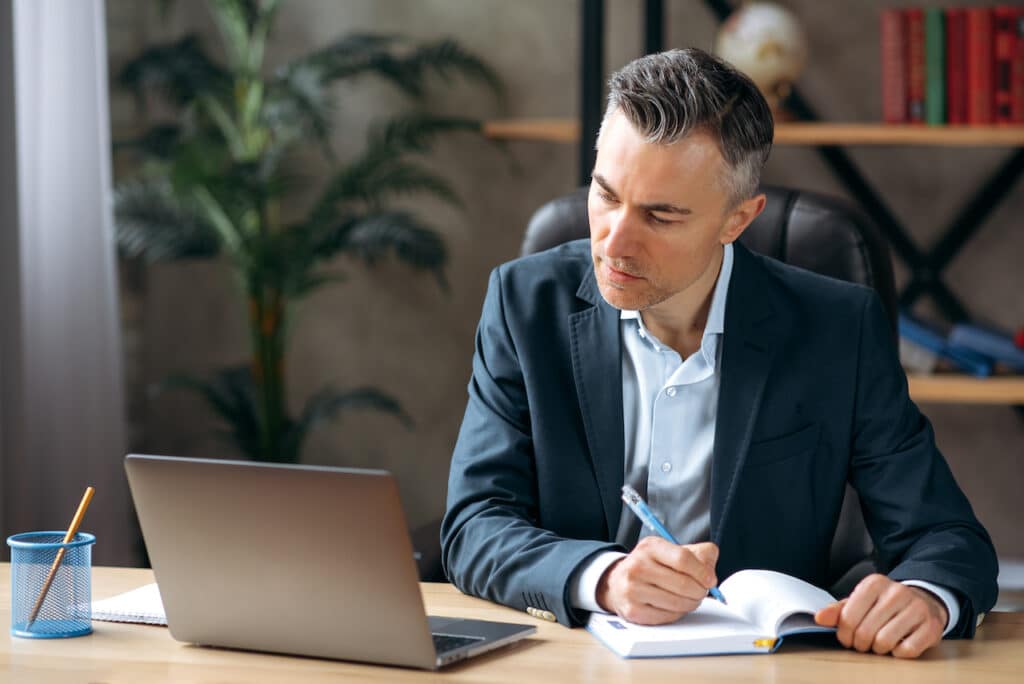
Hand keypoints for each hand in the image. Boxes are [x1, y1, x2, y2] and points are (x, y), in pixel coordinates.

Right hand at [595, 537, 717, 624]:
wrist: (617, 582)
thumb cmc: (652, 566)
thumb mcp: (672, 550)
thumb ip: (699, 554)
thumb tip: (710, 574)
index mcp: (650, 547)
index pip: (683, 558)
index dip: (702, 572)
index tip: (710, 580)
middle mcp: (638, 566)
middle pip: (683, 584)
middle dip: (700, 591)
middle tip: (701, 592)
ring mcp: (633, 589)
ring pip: (677, 603)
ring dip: (691, 604)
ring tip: (689, 598)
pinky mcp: (633, 610)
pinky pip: (668, 617)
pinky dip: (678, 613)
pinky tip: (674, 606)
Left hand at [814, 574, 947, 657]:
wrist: (924, 601)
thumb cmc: (886, 604)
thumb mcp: (861, 601)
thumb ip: (839, 610)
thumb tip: (819, 618)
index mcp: (874, 583)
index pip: (848, 617)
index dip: (844, 634)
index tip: (847, 638)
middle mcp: (896, 592)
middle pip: (865, 631)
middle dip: (860, 644)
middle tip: (863, 643)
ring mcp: (916, 608)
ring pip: (885, 642)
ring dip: (879, 649)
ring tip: (880, 643)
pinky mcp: (931, 626)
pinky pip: (907, 650)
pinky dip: (899, 653)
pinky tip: (899, 644)